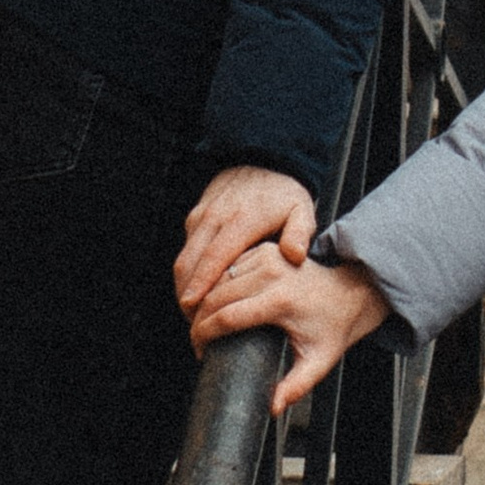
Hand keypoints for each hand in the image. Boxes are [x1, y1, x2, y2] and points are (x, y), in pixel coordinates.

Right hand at [174, 167, 315, 316]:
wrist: (262, 161)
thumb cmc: (284, 193)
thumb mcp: (301, 210)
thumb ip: (300, 233)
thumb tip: (294, 256)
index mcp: (241, 220)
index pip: (214, 257)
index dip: (201, 284)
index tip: (193, 308)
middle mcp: (216, 217)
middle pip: (190, 262)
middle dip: (186, 294)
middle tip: (193, 323)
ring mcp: (202, 216)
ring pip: (183, 257)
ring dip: (184, 286)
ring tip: (193, 314)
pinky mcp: (196, 217)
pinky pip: (186, 249)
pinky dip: (187, 272)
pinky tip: (197, 291)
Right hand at [191, 246, 391, 413]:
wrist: (349, 293)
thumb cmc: (331, 329)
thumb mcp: (318, 362)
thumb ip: (296, 387)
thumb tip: (272, 408)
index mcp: (281, 301)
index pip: (226, 317)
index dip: (204, 335)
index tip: (199, 351)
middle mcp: (272, 274)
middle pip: (216, 296)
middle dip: (198, 320)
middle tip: (195, 341)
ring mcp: (268, 257)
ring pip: (218, 278)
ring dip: (203, 299)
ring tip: (200, 323)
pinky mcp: (265, 250)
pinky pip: (228, 266)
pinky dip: (215, 283)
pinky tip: (211, 302)